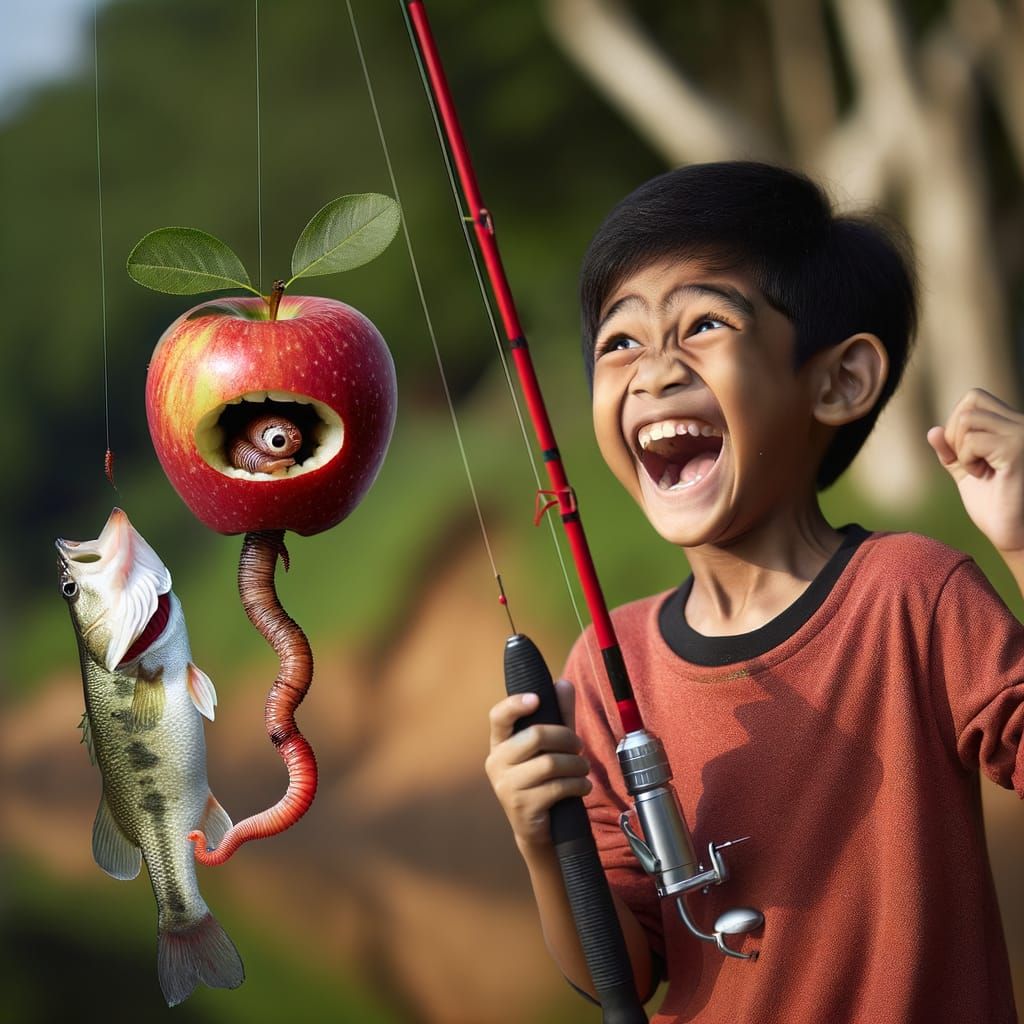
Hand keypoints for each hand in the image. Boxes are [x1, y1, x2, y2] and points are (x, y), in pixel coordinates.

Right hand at [485, 680, 590, 850]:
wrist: (537, 829)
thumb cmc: (543, 779)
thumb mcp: (551, 745)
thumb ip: (558, 715)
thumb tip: (563, 683)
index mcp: (500, 743)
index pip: (499, 717)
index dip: (515, 704)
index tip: (536, 699)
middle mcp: (496, 762)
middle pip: (535, 736)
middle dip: (566, 738)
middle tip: (579, 746)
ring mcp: (506, 786)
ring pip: (550, 763)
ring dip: (576, 765)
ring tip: (583, 769)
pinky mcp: (522, 807)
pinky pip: (557, 787)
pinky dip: (578, 785)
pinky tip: (583, 787)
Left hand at [927, 388, 1023, 552]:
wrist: (1012, 533)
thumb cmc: (994, 505)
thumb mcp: (965, 471)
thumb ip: (950, 451)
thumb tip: (932, 430)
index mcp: (1012, 425)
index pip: (974, 398)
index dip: (956, 424)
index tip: (966, 456)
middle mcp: (1022, 424)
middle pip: (970, 403)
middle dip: (955, 435)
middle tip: (971, 464)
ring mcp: (1021, 435)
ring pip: (968, 419)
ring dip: (962, 450)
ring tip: (981, 471)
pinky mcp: (1016, 450)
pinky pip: (973, 440)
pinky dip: (968, 460)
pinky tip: (985, 476)